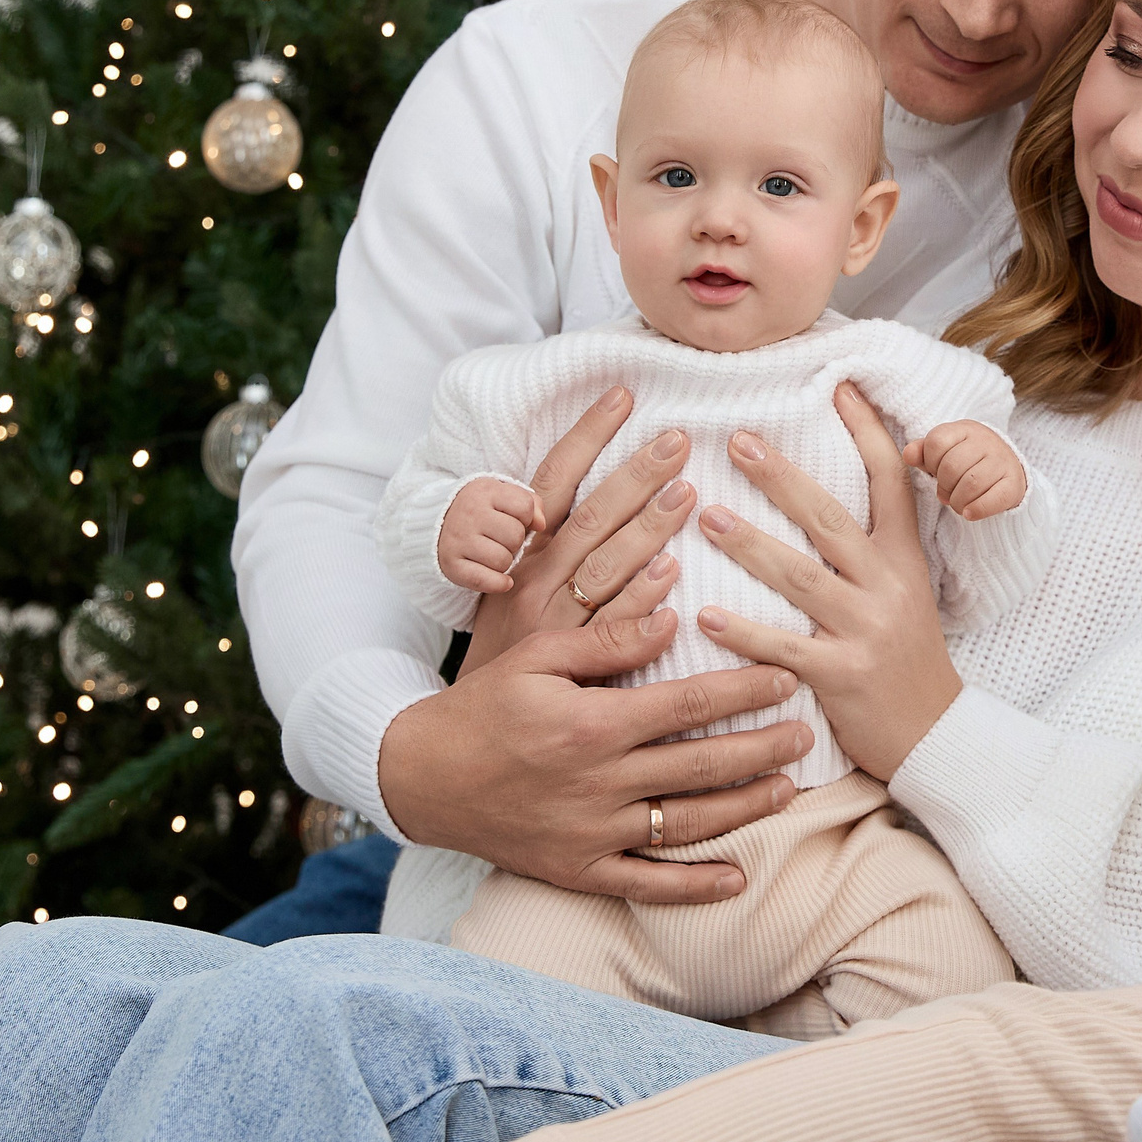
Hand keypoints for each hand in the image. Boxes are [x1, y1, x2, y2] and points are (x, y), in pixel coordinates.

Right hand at [379, 618, 813, 901]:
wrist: (421, 777)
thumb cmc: (483, 706)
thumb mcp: (536, 656)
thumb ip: (607, 639)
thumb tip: (673, 620)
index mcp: (594, 725)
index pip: (690, 705)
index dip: (745, 692)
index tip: (786, 679)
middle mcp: (600, 783)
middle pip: (703, 766)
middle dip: (764, 749)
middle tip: (808, 734)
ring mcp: (592, 833)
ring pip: (688, 824)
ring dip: (745, 808)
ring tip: (789, 789)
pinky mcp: (578, 870)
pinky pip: (646, 884)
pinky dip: (693, 887)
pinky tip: (736, 880)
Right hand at [436, 478, 543, 594]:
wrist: (438, 523)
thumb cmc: (482, 511)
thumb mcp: (504, 496)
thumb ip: (531, 504)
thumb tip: (541, 525)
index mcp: (485, 491)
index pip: (525, 507)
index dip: (527, 518)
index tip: (516, 520)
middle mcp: (469, 514)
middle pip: (515, 536)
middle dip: (515, 541)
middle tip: (502, 540)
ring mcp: (458, 540)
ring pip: (503, 560)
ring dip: (505, 561)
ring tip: (494, 553)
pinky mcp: (450, 564)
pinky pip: (484, 580)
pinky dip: (498, 583)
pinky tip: (503, 580)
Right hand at [454, 386, 697, 676]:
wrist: (454, 746)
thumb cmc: (502, 665)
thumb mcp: (511, 597)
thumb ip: (557, 553)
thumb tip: (608, 500)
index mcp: (521, 557)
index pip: (553, 483)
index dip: (586, 437)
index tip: (623, 394)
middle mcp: (533, 585)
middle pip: (588, 519)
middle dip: (633, 474)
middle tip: (679, 437)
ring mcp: (550, 629)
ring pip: (601, 568)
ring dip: (645, 529)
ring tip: (686, 491)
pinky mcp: (567, 670)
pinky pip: (607, 630)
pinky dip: (637, 602)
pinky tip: (671, 576)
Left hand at [694, 382, 963, 780]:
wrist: (936, 734)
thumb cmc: (907, 657)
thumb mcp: (906, 591)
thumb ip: (871, 547)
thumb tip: (823, 494)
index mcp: (904, 558)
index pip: (892, 480)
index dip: (867, 431)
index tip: (839, 387)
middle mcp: (888, 586)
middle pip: (831, 518)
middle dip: (782, 477)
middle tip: (736, 439)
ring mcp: (867, 630)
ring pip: (802, 578)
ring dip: (751, 545)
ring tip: (705, 516)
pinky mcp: (844, 676)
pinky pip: (785, 648)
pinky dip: (744, 631)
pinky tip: (703, 614)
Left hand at [903, 420, 1026, 519]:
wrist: (1006, 470)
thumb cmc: (966, 462)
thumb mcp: (944, 452)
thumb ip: (923, 452)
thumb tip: (908, 454)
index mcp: (965, 429)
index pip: (935, 442)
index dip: (930, 463)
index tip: (936, 471)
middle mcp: (986, 441)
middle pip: (951, 466)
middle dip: (943, 486)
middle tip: (947, 493)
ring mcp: (1002, 461)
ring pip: (970, 485)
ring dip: (957, 502)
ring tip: (958, 503)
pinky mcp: (1014, 483)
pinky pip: (991, 501)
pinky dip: (976, 510)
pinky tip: (969, 513)